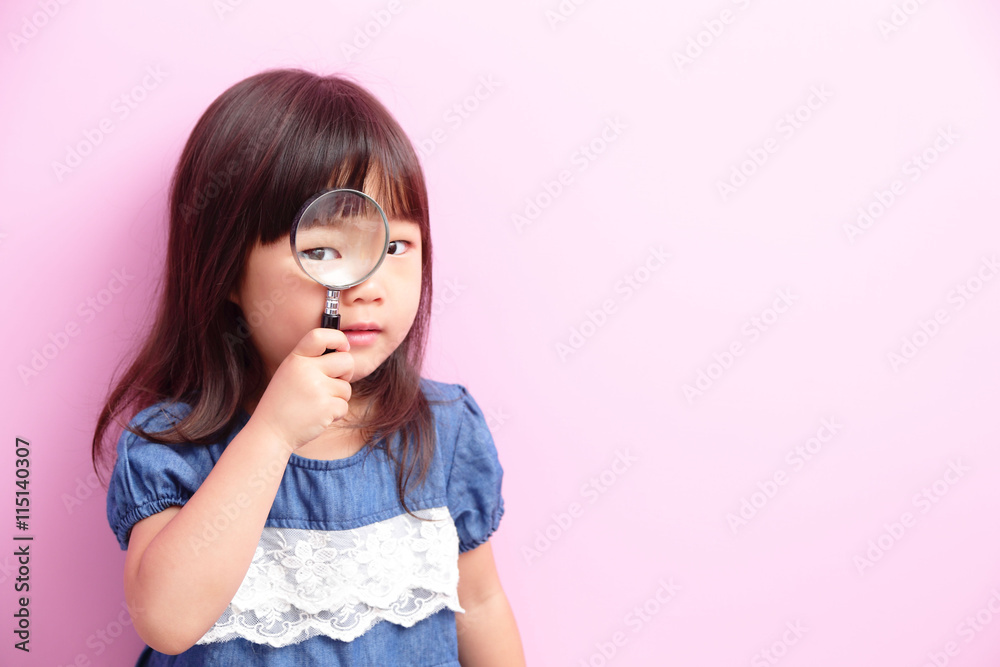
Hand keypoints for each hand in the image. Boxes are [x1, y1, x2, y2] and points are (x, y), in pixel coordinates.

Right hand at [248, 328, 353, 452]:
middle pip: (346, 361)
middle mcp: (306, 370)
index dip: (338, 338)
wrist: (270, 432)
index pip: (321, 335)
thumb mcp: (290, 374)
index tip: (343, 347)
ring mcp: (317, 388)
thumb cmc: (283, 403)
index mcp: (296, 359)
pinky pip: (344, 405)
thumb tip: (343, 352)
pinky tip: (318, 416)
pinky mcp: (326, 407)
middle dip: (346, 373)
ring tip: (316, 405)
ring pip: (346, 387)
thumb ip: (311, 362)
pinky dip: (335, 414)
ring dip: (337, 398)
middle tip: (333, 384)